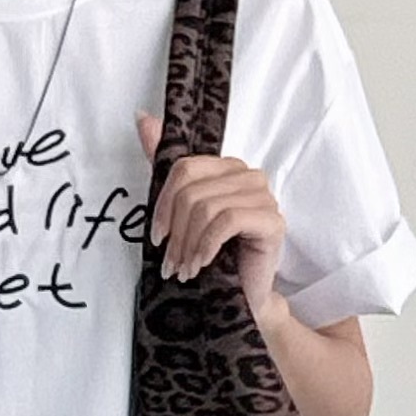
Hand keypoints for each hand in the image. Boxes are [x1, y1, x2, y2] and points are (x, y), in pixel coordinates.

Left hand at [136, 108, 286, 314]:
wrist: (241, 299)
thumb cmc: (211, 257)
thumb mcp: (181, 212)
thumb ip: (165, 164)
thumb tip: (142, 117)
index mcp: (226, 167)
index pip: (184, 168)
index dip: (163, 204)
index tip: (157, 237)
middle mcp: (248, 175)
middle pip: (193, 190)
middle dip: (176, 233)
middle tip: (170, 264)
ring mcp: (264, 196)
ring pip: (207, 207)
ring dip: (188, 245)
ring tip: (184, 270)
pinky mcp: (273, 220)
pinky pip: (226, 220)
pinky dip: (206, 245)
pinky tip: (201, 265)